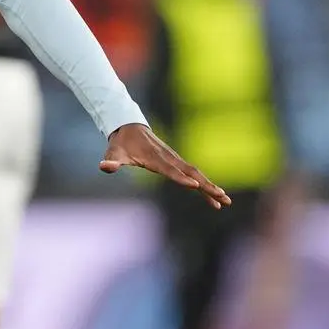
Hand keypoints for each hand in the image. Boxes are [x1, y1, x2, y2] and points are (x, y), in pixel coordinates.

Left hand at [100, 123, 230, 209]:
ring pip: (196, 174)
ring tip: (224, 201)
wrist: (129, 128)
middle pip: (190, 173)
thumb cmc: (121, 144)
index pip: (170, 170)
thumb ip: (111, 161)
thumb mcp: (113, 152)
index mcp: (155, 159)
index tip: (195, 186)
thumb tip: (104, 167)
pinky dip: (204, 185)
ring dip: (210, 187)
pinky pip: (193, 174)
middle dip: (206, 186)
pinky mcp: (176, 162)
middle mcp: (168, 159)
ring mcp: (174, 160)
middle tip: (222, 198)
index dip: (181, 178)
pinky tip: (213, 197)